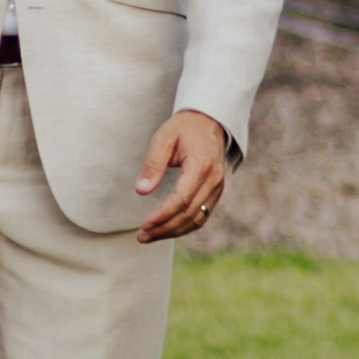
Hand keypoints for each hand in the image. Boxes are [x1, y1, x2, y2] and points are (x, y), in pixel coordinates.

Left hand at [135, 108, 236, 243]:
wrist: (208, 121)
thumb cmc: (183, 128)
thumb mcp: (163, 139)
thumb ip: (152, 165)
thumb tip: (141, 191)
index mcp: (201, 165)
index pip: (182, 199)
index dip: (162, 215)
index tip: (144, 224)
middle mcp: (214, 180)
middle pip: (189, 213)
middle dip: (164, 228)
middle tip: (141, 236)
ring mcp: (217, 188)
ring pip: (197, 219)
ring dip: (173, 231)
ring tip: (149, 237)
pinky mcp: (215, 192)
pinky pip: (201, 216)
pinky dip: (184, 226)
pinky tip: (166, 229)